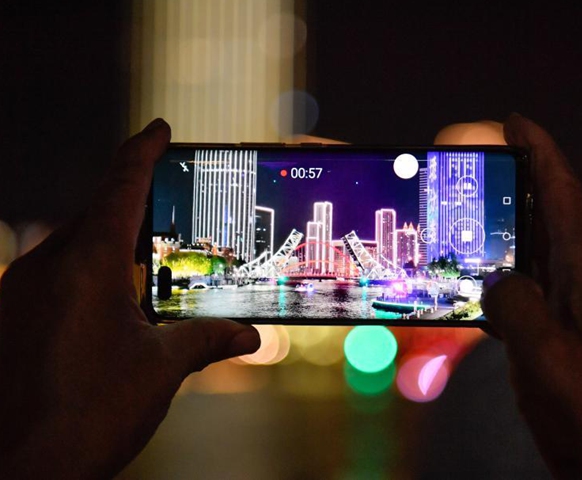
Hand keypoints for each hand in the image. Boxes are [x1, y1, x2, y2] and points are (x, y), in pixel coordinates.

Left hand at [0, 119, 260, 478]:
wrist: (16, 470)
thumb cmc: (87, 416)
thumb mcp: (160, 370)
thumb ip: (206, 340)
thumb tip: (249, 336)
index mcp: (87, 264)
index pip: (121, 186)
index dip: (144, 152)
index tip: (161, 130)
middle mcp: (46, 266)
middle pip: (96, 211)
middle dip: (132, 198)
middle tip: (170, 199)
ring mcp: (21, 291)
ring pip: (73, 244)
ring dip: (111, 239)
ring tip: (147, 252)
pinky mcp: (12, 317)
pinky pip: (55, 274)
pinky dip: (88, 271)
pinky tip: (112, 299)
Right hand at [482, 114, 581, 478]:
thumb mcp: (548, 355)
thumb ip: (518, 306)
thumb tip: (496, 280)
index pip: (563, 193)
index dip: (541, 152)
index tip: (514, 121)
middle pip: (548, 211)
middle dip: (518, 180)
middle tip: (477, 160)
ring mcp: (571, 300)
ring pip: (534, 246)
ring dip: (505, 226)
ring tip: (465, 210)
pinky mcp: (556, 324)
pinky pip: (524, 282)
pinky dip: (499, 268)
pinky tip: (471, 274)